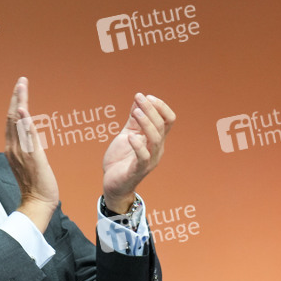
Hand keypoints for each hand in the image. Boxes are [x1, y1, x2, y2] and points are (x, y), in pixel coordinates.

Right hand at [5, 77, 58, 232]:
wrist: (37, 203)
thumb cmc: (35, 185)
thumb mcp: (28, 162)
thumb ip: (26, 147)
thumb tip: (29, 136)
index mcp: (12, 149)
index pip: (10, 121)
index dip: (14, 103)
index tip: (19, 89)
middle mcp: (14, 148)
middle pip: (11, 117)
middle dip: (16, 97)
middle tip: (21, 80)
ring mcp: (22, 152)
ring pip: (17, 122)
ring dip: (20, 102)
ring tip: (22, 86)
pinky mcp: (32, 157)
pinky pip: (27, 136)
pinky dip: (24, 122)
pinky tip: (23, 110)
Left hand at [102, 93, 174, 210]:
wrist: (113, 184)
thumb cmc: (121, 159)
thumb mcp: (127, 135)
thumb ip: (133, 120)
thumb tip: (138, 99)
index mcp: (155, 139)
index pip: (167, 120)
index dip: (160, 106)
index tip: (145, 96)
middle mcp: (156, 149)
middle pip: (161, 126)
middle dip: (151, 109)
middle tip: (139, 98)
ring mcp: (149, 160)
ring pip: (155, 139)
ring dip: (146, 123)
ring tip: (136, 112)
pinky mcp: (138, 170)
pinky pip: (143, 157)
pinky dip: (138, 146)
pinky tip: (130, 136)